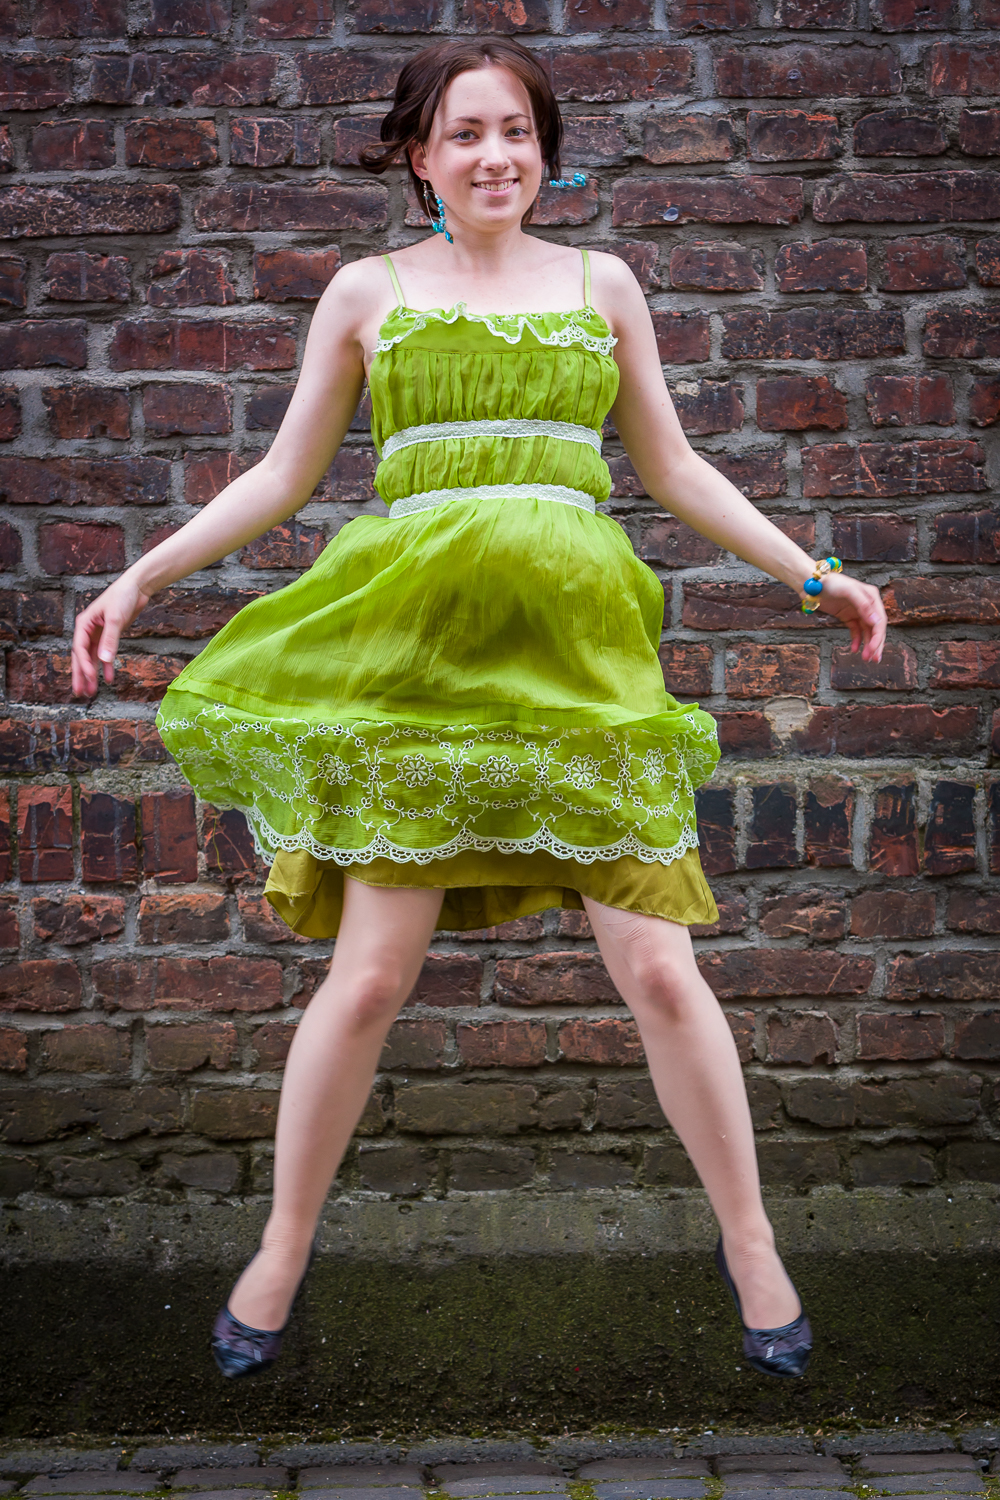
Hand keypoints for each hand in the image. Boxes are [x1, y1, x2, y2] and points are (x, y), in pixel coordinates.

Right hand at [71, 574, 151, 697]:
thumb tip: (104, 660)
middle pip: (81, 656)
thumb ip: (110, 639)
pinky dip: (107, 666)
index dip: (83, 665)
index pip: (79, 649)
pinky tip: (109, 678)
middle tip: (80, 692)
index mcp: (84, 624)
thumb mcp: (115, 618)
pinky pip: (105, 654)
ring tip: (92, 691)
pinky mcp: (109, 636)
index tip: (90, 678)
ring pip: (92, 658)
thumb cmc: (122, 597)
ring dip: (92, 674)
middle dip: (81, 675)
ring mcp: (98, 634)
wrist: (137, 587)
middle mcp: (88, 630)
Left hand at [812, 571, 885, 662]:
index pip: (880, 621)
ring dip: (867, 645)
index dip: (878, 636)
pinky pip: (855, 631)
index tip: (873, 649)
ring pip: (867, 632)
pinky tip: (853, 649)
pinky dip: (856, 641)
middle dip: (875, 644)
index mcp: (872, 597)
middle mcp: (868, 604)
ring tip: (866, 658)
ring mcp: (858, 611)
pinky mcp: (847, 616)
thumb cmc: (831, 582)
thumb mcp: (848, 590)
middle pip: (875, 628)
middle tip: (873, 659)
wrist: (812, 583)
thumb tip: (876, 621)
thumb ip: (863, 605)